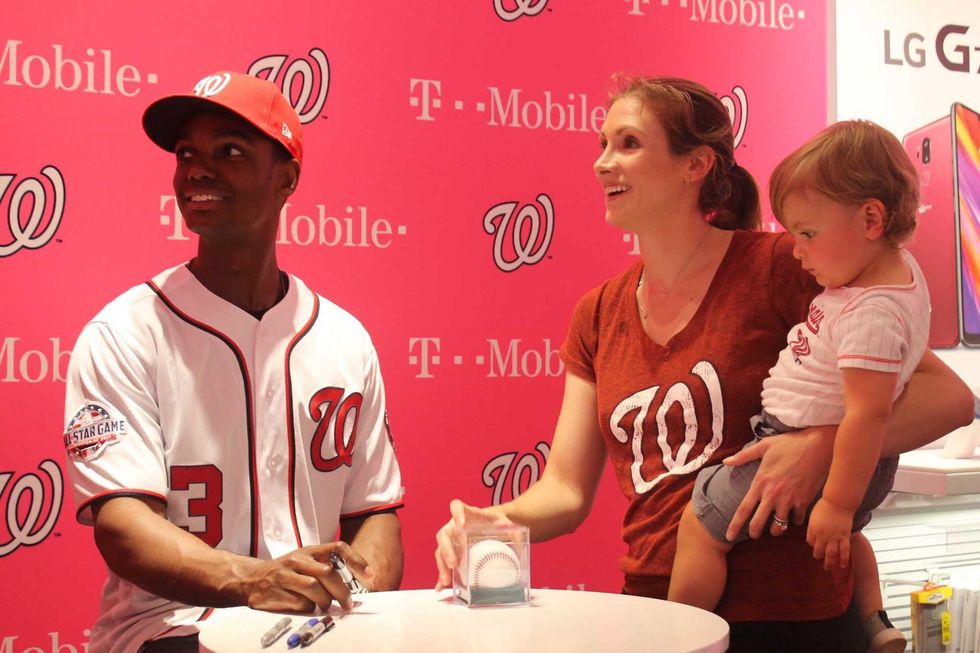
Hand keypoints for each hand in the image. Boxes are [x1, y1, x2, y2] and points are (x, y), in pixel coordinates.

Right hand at [242, 541, 371, 612]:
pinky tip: (305, 607)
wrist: (250, 579)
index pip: (337, 548)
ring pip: (315, 589)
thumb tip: (353, 586)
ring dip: (325, 601)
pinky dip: (308, 608)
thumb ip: (325, 569)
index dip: (356, 560)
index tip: (370, 575)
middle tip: (348, 604)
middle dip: (342, 591)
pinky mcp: (275, 592)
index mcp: (308, 551)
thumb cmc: (286, 573)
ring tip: (324, 605)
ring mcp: (284, 575)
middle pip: (328, 573)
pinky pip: (300, 604)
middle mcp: (297, 560)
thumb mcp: (304, 563)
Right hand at [434, 499, 512, 589]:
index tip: (461, 524)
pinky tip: (441, 586)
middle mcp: (454, 526)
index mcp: (466, 514)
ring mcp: (451, 540)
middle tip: (454, 563)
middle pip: (444, 534)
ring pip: (440, 551)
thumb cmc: (496, 523)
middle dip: (447, 550)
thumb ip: (512, 531)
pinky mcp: (451, 553)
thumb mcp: (505, 523)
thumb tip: (520, 546)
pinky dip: (441, 576)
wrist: (493, 528)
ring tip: (447, 579)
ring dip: (442, 565)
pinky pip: (443, 564)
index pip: (456, 506)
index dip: (456, 513)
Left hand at [723, 426, 833, 540]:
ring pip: (779, 527)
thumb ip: (743, 456)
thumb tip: (725, 461)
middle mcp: (773, 495)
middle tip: (753, 534)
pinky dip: (794, 522)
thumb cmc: (790, 444)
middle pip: (758, 524)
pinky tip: (793, 518)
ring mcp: (789, 500)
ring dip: (775, 530)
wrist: (818, 446)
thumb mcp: (764, 446)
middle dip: (754, 533)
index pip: (743, 510)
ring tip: (774, 527)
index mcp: (760, 483)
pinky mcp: (804, 502)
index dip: (734, 526)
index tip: (728, 536)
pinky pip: (797, 521)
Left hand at [806, 498, 853, 569]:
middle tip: (820, 559)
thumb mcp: (814, 514)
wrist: (838, 501)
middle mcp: (822, 535)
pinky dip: (843, 559)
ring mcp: (833, 536)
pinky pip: (844, 551)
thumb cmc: (825, 505)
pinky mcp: (844, 536)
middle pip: (818, 550)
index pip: (810, 542)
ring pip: (830, 554)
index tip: (816, 545)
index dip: (813, 544)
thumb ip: (813, 524)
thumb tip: (813, 532)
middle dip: (818, 556)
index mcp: (813, 528)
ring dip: (829, 562)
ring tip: (828, 568)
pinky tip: (843, 565)